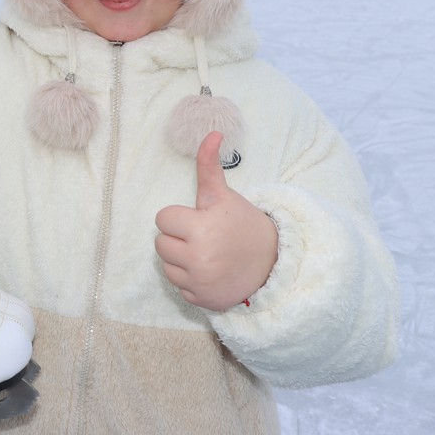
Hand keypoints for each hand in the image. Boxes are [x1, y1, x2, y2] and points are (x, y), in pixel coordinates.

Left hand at [154, 132, 278, 310]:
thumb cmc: (244, 224)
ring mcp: (199, 282)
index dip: (179, 217)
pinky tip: (209, 272)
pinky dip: (190, 281)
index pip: (162, 219)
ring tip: (205, 253)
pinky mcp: (201, 301)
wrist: (273, 264)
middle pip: (160, 244)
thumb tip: (212, 133)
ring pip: (166, 266)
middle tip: (202, 236)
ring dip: (180, 260)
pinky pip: (179, 287)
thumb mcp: (225, 196)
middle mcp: (198, 257)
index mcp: (201, 228)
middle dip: (178, 238)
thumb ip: (209, 167)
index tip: (198, 219)